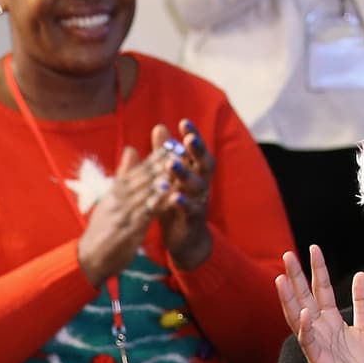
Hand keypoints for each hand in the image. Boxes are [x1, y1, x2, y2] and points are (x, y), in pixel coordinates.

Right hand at [77, 145, 167, 285]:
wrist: (89, 258)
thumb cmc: (103, 228)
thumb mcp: (111, 197)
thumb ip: (123, 175)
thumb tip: (132, 149)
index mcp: (116, 190)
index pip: (139, 169)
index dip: (156, 156)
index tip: (172, 144)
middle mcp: (118, 199)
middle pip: (144, 178)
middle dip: (163, 163)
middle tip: (181, 149)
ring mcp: (123, 214)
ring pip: (146, 193)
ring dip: (163, 179)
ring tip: (179, 167)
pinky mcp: (128, 230)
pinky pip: (146, 214)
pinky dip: (160, 203)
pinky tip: (173, 196)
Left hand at [153, 119, 213, 270]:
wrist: (185, 239)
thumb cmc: (175, 204)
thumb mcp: (169, 177)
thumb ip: (164, 153)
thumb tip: (159, 127)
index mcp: (195, 172)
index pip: (196, 150)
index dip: (193, 136)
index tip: (183, 122)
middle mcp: (202, 183)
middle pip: (204, 164)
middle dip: (197, 150)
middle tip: (188, 139)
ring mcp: (200, 201)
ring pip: (197, 185)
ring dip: (184, 174)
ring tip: (171, 164)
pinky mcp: (194, 219)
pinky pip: (191, 209)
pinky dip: (183, 202)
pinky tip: (175, 196)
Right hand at [277, 246, 363, 362]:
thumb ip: (363, 302)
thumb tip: (360, 275)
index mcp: (331, 319)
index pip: (322, 289)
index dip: (318, 270)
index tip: (313, 249)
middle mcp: (319, 328)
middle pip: (304, 298)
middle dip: (296, 277)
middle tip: (287, 255)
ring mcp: (316, 343)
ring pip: (297, 317)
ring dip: (289, 299)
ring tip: (281, 279)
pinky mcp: (318, 360)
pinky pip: (309, 342)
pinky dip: (305, 328)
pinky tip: (304, 313)